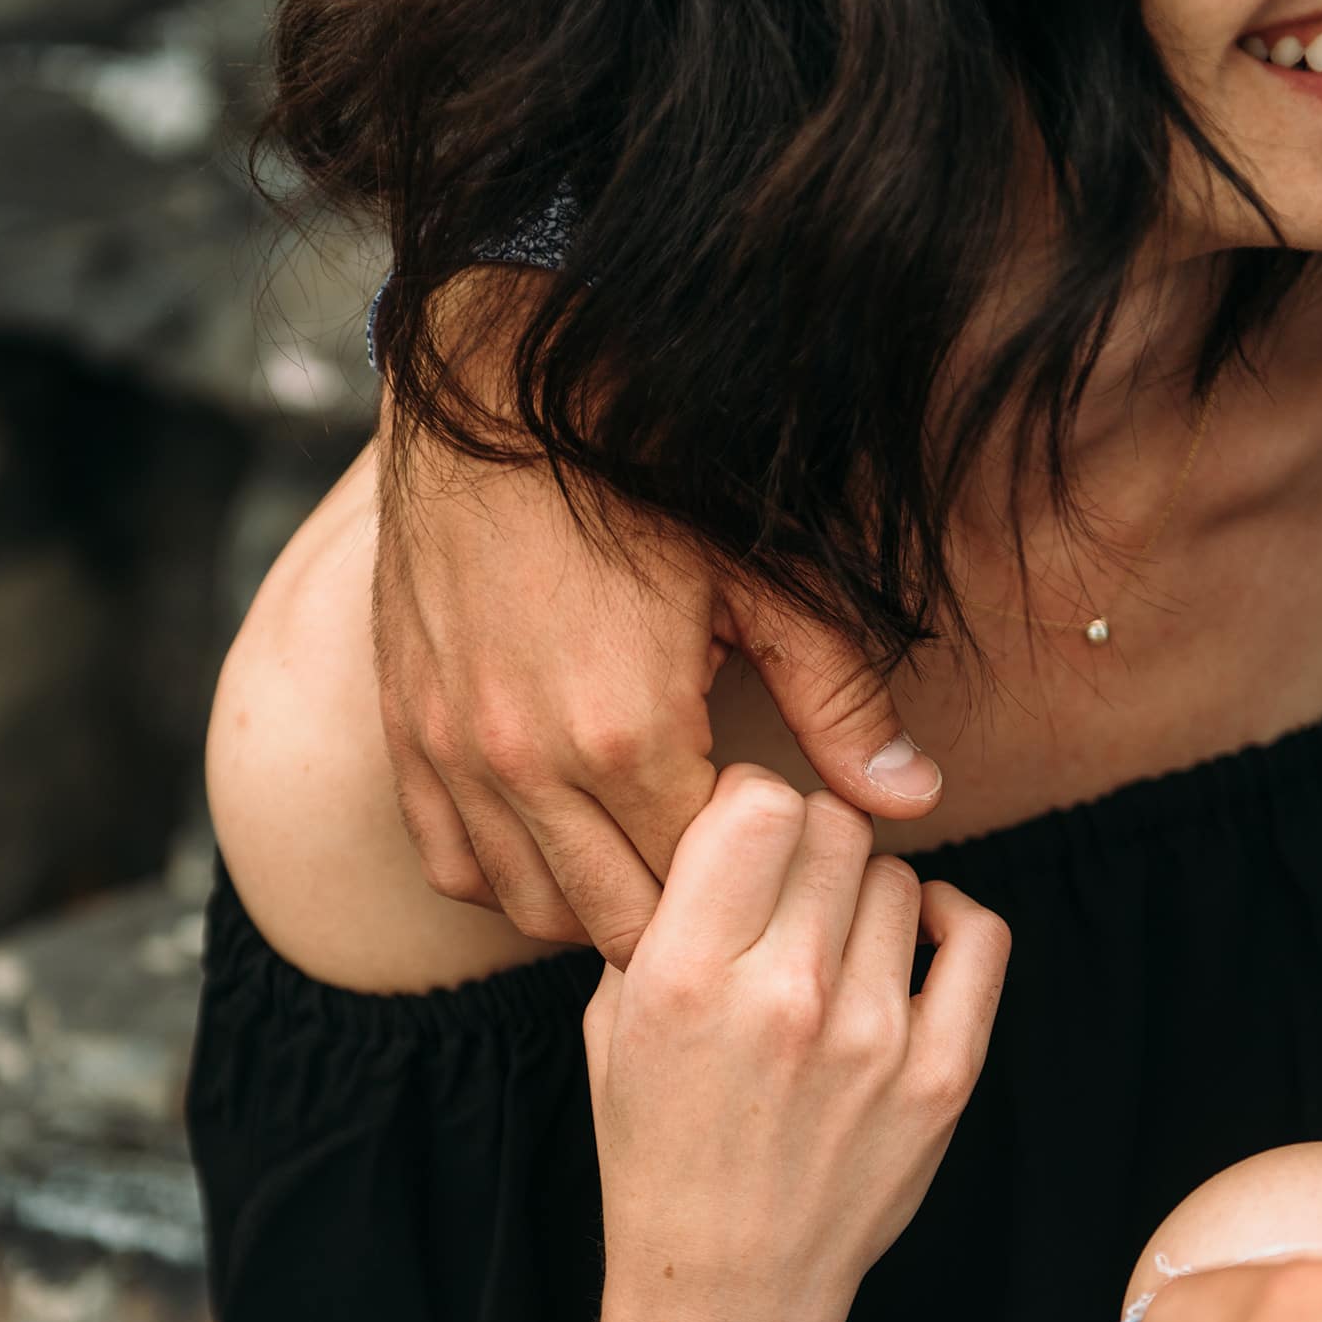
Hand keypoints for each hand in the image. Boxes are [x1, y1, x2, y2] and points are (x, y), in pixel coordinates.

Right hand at [372, 381, 943, 970]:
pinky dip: (507, 875)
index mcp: (623, 734)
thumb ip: (838, 702)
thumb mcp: (761, 584)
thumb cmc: (636, 481)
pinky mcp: (408, 736)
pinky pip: (452, 865)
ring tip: (649, 857)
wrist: (489, 398)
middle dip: (684, 917)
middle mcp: (524, 763)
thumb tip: (913, 796)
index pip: (703, 887)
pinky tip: (560, 839)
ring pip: (532, 908)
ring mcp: (454, 756)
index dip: (755, 881)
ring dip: (596, 906)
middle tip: (727, 870)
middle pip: (617, 923)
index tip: (780, 841)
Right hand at [580, 762, 1010, 1321]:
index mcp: (681, 974)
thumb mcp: (614, 1020)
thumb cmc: (659, 1145)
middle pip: (831, 826)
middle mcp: (779, 997)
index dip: (749, 804)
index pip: (755, 802)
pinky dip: (947, 919)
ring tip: (833, 946)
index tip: (741, 839)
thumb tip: (722, 816)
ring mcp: (871, 1038)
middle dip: (805, 845)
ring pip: (897, 875)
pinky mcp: (942, 1075)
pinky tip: (911, 944)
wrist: (728, 1286)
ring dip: (864, 893)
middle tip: (787, 894)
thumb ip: (660, 911)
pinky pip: (976, 932)